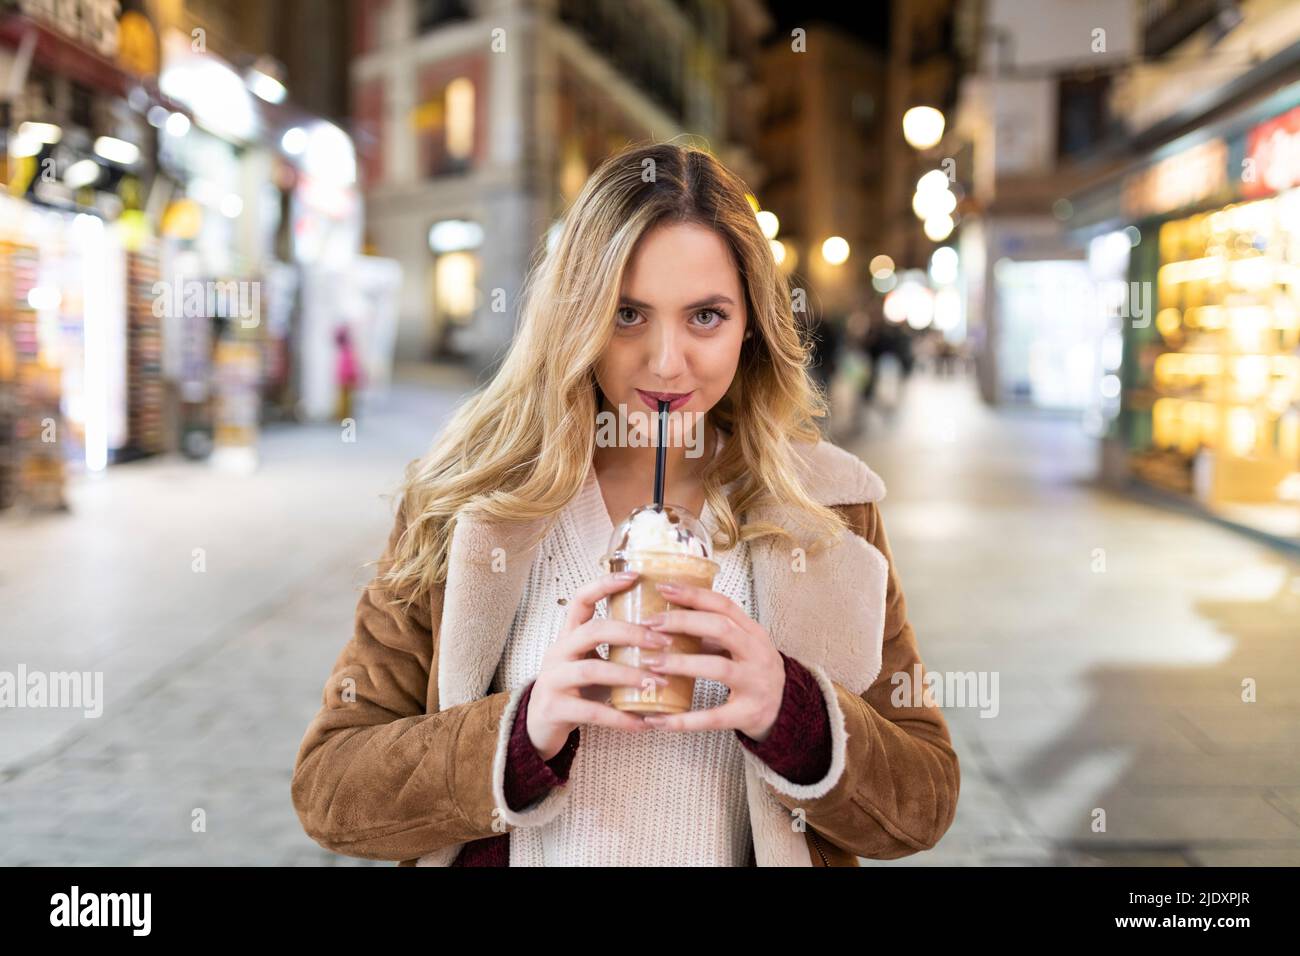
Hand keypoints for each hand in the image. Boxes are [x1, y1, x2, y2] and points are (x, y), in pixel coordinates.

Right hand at [526, 571, 670, 759]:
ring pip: (592, 670)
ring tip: (659, 683)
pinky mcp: (555, 708)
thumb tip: (673, 641)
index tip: (635, 576)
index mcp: (569, 636)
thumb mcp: (593, 663)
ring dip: (629, 675)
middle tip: (664, 642)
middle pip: (593, 631)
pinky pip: (591, 712)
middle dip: (631, 633)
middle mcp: (558, 652)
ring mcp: (553, 679)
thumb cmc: (577, 690)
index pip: (581, 599)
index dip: (605, 585)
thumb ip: (619, 651)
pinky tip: (642, 724)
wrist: (538, 726)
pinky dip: (619, 718)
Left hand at [638, 580, 785, 740]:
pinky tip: (657, 719)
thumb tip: (667, 617)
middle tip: (650, 624)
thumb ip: (712, 633)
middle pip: (721, 629)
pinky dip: (684, 720)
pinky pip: (713, 717)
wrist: (786, 709)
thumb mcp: (741, 646)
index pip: (723, 605)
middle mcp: (758, 654)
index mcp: (753, 632)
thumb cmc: (753, 671)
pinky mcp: (747, 714)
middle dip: (683, 622)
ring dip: (681, 664)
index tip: (662, 588)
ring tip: (650, 663)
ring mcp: (755, 684)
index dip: (693, 595)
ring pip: (718, 668)